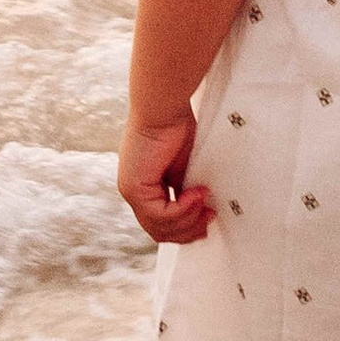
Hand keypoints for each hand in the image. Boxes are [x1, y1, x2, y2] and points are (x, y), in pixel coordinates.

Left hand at [117, 105, 212, 244]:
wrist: (163, 108)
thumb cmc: (174, 126)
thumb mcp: (184, 167)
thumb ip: (185, 190)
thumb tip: (200, 210)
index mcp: (144, 187)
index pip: (161, 224)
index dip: (186, 227)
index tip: (206, 218)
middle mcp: (134, 192)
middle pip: (160, 232)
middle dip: (189, 230)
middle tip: (208, 218)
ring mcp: (131, 192)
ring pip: (160, 228)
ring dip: (188, 219)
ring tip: (204, 204)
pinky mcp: (134, 189)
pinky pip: (161, 215)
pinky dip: (183, 209)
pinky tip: (195, 195)